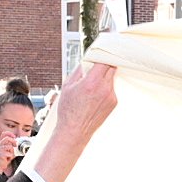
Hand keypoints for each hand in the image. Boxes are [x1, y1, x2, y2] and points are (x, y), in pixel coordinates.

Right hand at [0, 132, 18, 173]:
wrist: (0, 164)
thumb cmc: (5, 157)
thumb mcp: (9, 149)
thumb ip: (12, 145)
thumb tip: (18, 142)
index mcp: (2, 142)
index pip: (4, 134)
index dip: (9, 133)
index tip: (14, 136)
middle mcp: (0, 144)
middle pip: (6, 138)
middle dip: (13, 141)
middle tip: (15, 145)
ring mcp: (0, 149)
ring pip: (9, 146)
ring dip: (12, 150)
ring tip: (11, 154)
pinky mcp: (0, 154)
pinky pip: (9, 153)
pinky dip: (11, 156)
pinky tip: (8, 158)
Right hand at [28, 63, 117, 181]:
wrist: (75, 131)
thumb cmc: (68, 110)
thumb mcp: (68, 85)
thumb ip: (79, 70)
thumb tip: (86, 60)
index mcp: (92, 82)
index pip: (104, 60)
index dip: (103, 54)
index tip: (101, 50)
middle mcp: (104, 88)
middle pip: (111, 66)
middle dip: (104, 64)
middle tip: (97, 64)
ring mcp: (111, 96)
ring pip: (111, 78)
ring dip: (104, 77)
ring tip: (91, 86)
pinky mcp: (114, 102)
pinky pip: (111, 89)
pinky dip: (105, 88)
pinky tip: (94, 96)